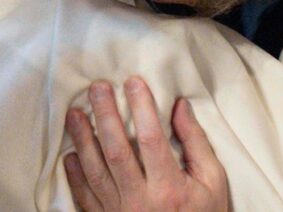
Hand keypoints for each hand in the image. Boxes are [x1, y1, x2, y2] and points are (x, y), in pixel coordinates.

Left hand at [64, 76, 228, 210]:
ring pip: (95, 171)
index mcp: (170, 187)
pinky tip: (69, 155)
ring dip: (82, 140)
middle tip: (97, 87)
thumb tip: (179, 106)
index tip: (133, 82)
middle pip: (117, 151)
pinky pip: (86, 198)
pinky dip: (75, 177)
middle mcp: (141, 200)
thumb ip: (196, 143)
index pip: (152, 139)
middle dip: (105, 115)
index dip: (142, 108)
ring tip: (74, 113)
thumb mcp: (212, 181)